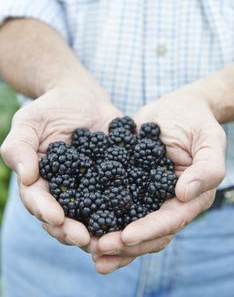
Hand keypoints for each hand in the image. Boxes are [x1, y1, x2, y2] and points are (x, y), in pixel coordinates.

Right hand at [0, 78, 120, 250]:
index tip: (57, 218)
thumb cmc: (50, 108)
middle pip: (66, 217)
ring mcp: (90, 186)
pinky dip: (126, 206)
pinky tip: (135, 214)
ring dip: (100, 229)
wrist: (81, 97)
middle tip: (85, 239)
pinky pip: (119, 193)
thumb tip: (26, 178)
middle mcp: (66, 190)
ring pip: (93, 213)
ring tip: (110, 239)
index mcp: (42, 181)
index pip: (39, 201)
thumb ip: (20, 147)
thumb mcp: (29, 122)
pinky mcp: (113, 178)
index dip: (46, 212)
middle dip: (73, 231)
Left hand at [93, 88, 225, 273]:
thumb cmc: (197, 120)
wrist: (177, 107)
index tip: (125, 237)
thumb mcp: (209, 139)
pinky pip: (116, 202)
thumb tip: (184, 195)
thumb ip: (207, 168)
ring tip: (87, 247)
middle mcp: (169, 202)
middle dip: (124, 244)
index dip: (148, 231)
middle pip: (148, 232)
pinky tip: (83, 220)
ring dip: (111, 240)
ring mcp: (148, 195)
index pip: (170, 221)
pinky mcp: (131, 183)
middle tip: (98, 249)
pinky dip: (101, 214)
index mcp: (191, 197)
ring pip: (131, 224)